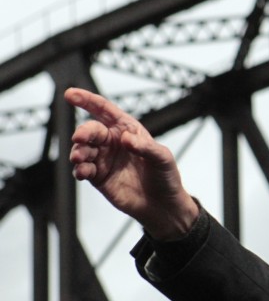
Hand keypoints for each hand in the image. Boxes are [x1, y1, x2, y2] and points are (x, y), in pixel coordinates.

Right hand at [64, 88, 198, 239]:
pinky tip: (82, 172)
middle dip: (83, 132)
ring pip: (82, 150)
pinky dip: (79, 169)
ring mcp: (104, 159)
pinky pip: (83, 169)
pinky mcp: (98, 177)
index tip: (70, 94)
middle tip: (80, 139)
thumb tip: (125, 138)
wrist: (164, 205)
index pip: (105, 110)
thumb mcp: (162, 158)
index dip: (87, 100)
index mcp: (128, 130)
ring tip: (79, 159)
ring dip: (78, 152)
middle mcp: (113, 142)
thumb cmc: (166, 177)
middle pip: (91, 130)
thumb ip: (145, 147)